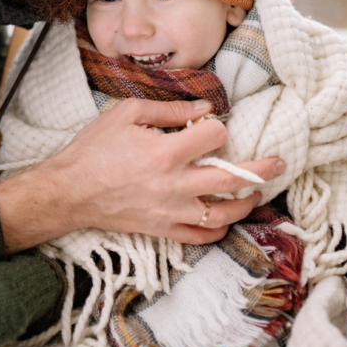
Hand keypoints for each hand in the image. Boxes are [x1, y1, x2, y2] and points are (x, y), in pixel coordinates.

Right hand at [0, 98, 284, 251]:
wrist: (68, 191)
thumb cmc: (93, 149)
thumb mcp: (127, 113)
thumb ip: (170, 110)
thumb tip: (204, 109)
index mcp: (166, 152)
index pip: (215, 137)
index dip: (218, 127)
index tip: (212, 126)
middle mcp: (175, 184)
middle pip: (232, 179)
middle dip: (261, 169)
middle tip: (277, 163)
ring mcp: (171, 211)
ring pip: (223, 214)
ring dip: (246, 203)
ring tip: (256, 193)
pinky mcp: (163, 229)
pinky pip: (200, 236)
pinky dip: (218, 230)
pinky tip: (224, 220)